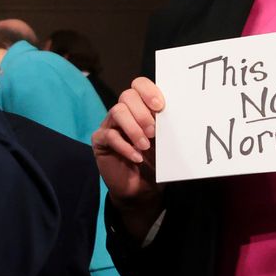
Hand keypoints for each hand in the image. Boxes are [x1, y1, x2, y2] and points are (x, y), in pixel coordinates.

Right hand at [91, 78, 164, 235]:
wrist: (142, 190)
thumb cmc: (155, 163)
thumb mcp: (165, 142)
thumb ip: (166, 125)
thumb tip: (175, 112)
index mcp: (141, 107)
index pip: (139, 84)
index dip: (148, 91)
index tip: (160, 107)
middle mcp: (124, 112)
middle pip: (127, 95)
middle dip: (142, 113)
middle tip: (154, 132)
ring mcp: (110, 125)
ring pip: (117, 111)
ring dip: (133, 128)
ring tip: (145, 146)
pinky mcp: (100, 141)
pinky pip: (109, 135)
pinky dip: (125, 146)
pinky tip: (136, 157)